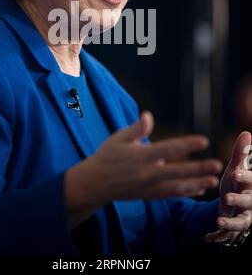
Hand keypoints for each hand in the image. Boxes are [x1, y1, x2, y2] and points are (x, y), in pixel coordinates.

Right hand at [88, 111, 221, 204]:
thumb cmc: (106, 156)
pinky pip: (170, 194)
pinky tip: (198, 189)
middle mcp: (146, 173)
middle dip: (198, 168)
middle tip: (216, 165)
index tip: (203, 141)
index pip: (168, 149)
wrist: (94, 183)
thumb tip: (148, 115)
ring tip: (212, 181)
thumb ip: (136, 129)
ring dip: (196, 183)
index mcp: (140, 156)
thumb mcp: (118, 138)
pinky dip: (185, 192)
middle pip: (177, 171)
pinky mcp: (148, 195)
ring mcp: (148, 186)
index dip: (187, 144)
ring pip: (176, 186)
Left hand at [205, 131, 251, 244]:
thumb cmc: (237, 183)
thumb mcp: (237, 168)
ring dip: (231, 222)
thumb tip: (246, 133)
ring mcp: (243, 217)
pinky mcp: (233, 228)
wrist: (236, 204)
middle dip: (239, 200)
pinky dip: (218, 236)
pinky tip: (207, 237)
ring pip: (242, 222)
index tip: (236, 172)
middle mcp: (251, 202)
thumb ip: (240, 153)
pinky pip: (228, 235)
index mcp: (251, 186)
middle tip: (226, 197)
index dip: (246, 177)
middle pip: (249, 203)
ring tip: (218, 219)